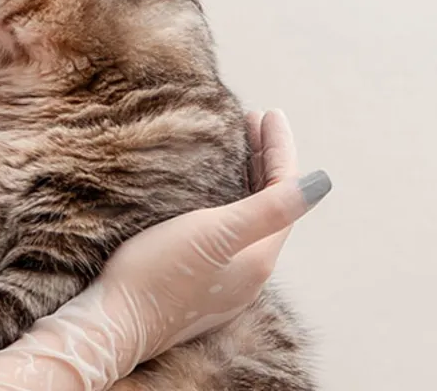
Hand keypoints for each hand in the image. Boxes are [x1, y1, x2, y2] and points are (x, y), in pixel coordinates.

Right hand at [0, 110, 328, 390]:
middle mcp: (249, 272)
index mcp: (260, 258)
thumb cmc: (159, 274)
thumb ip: (270, 208)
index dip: (280, 149)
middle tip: (250, 119)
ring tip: (234, 146)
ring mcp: (225, 282)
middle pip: (270, 205)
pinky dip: (227, 201)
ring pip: (247, 218)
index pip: (285, 192)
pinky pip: (226, 234)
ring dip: (246, 179)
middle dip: (264, 159)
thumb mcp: (217, 233)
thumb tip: (324, 183)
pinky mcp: (199, 285)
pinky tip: (209, 191)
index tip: (267, 112)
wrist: (113, 324)